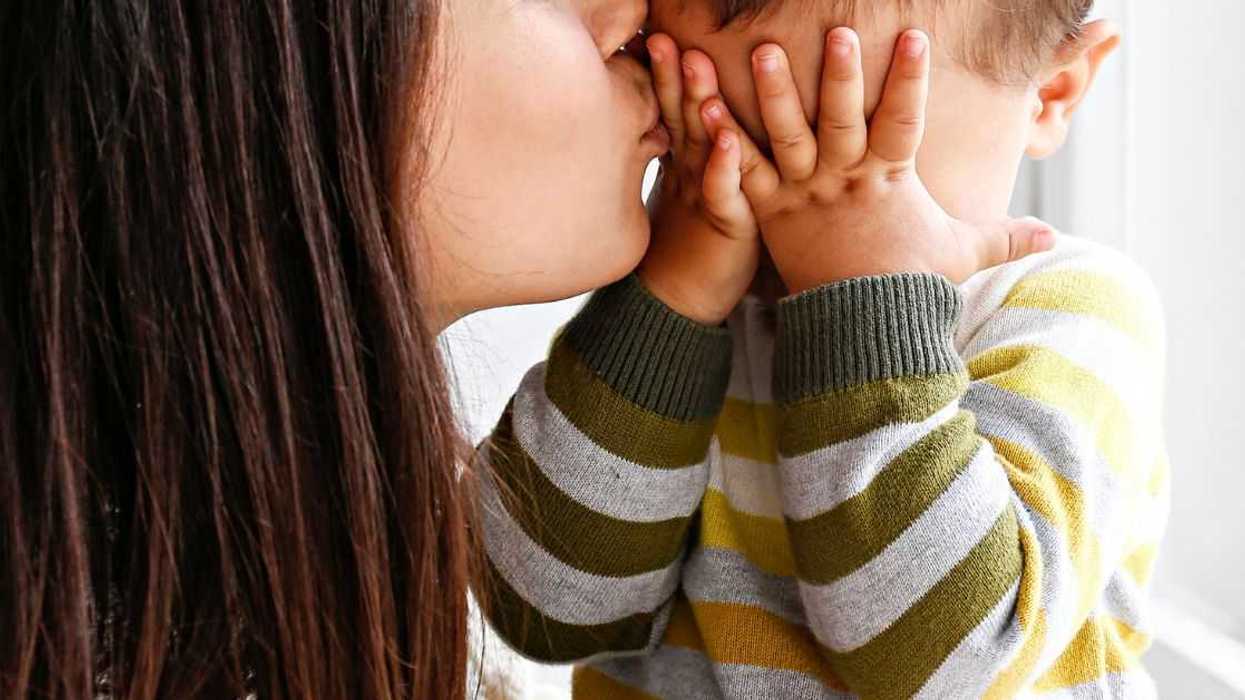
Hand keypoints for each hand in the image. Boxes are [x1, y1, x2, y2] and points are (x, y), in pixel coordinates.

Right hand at [637, 34, 760, 324]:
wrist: (679, 307)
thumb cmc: (693, 251)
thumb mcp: (691, 194)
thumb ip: (694, 155)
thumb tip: (698, 119)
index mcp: (684, 163)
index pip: (670, 110)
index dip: (661, 75)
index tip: (651, 37)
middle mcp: (690, 173)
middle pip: (680, 116)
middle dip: (671, 74)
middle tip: (661, 36)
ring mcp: (703, 197)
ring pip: (700, 144)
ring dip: (697, 103)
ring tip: (695, 62)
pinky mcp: (725, 224)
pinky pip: (724, 191)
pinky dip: (724, 165)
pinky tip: (729, 138)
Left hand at [699, 28, 1054, 294]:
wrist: (857, 329)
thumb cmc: (908, 285)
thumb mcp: (960, 254)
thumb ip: (1003, 235)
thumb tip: (1054, 235)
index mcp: (889, 179)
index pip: (904, 120)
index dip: (909, 79)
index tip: (914, 35)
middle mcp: (844, 180)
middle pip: (842, 120)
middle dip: (840, 75)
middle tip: (836, 32)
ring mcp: (804, 194)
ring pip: (788, 136)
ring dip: (774, 94)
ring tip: (761, 50)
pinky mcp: (768, 211)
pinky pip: (743, 172)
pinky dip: (722, 144)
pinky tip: (703, 107)